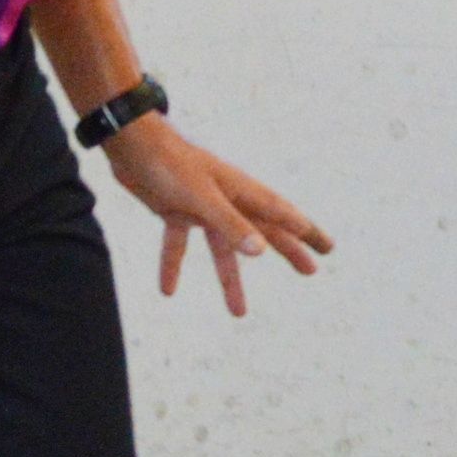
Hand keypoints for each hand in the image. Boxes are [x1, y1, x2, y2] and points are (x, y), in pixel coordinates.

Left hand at [101, 113, 332, 315]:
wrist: (130, 144)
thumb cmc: (169, 164)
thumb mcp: (202, 198)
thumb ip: (231, 224)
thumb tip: (261, 252)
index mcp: (240, 191)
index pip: (282, 214)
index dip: (305, 231)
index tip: (327, 248)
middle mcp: (226, 199)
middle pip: (263, 231)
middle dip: (287, 251)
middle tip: (311, 270)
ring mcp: (201, 206)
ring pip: (221, 248)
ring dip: (229, 279)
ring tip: (239, 312)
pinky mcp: (175, 210)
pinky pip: (179, 243)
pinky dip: (174, 265)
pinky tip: (168, 290)